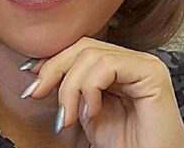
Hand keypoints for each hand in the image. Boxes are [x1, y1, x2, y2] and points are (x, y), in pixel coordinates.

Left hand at [20, 37, 183, 147]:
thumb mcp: (84, 111)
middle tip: (37, 95)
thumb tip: (36, 69)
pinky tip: (91, 112)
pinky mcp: (152, 73)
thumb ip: (70, 89)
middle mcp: (133, 60)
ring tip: (68, 117)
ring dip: (70, 87)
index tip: (31, 84)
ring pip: (92, 54)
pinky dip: (90, 88)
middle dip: (54, 69)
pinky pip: (108, 65)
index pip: (79, 48)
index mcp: (119, 66)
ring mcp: (144, 64)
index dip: (51, 62)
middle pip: (83, 46)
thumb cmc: (124, 145)